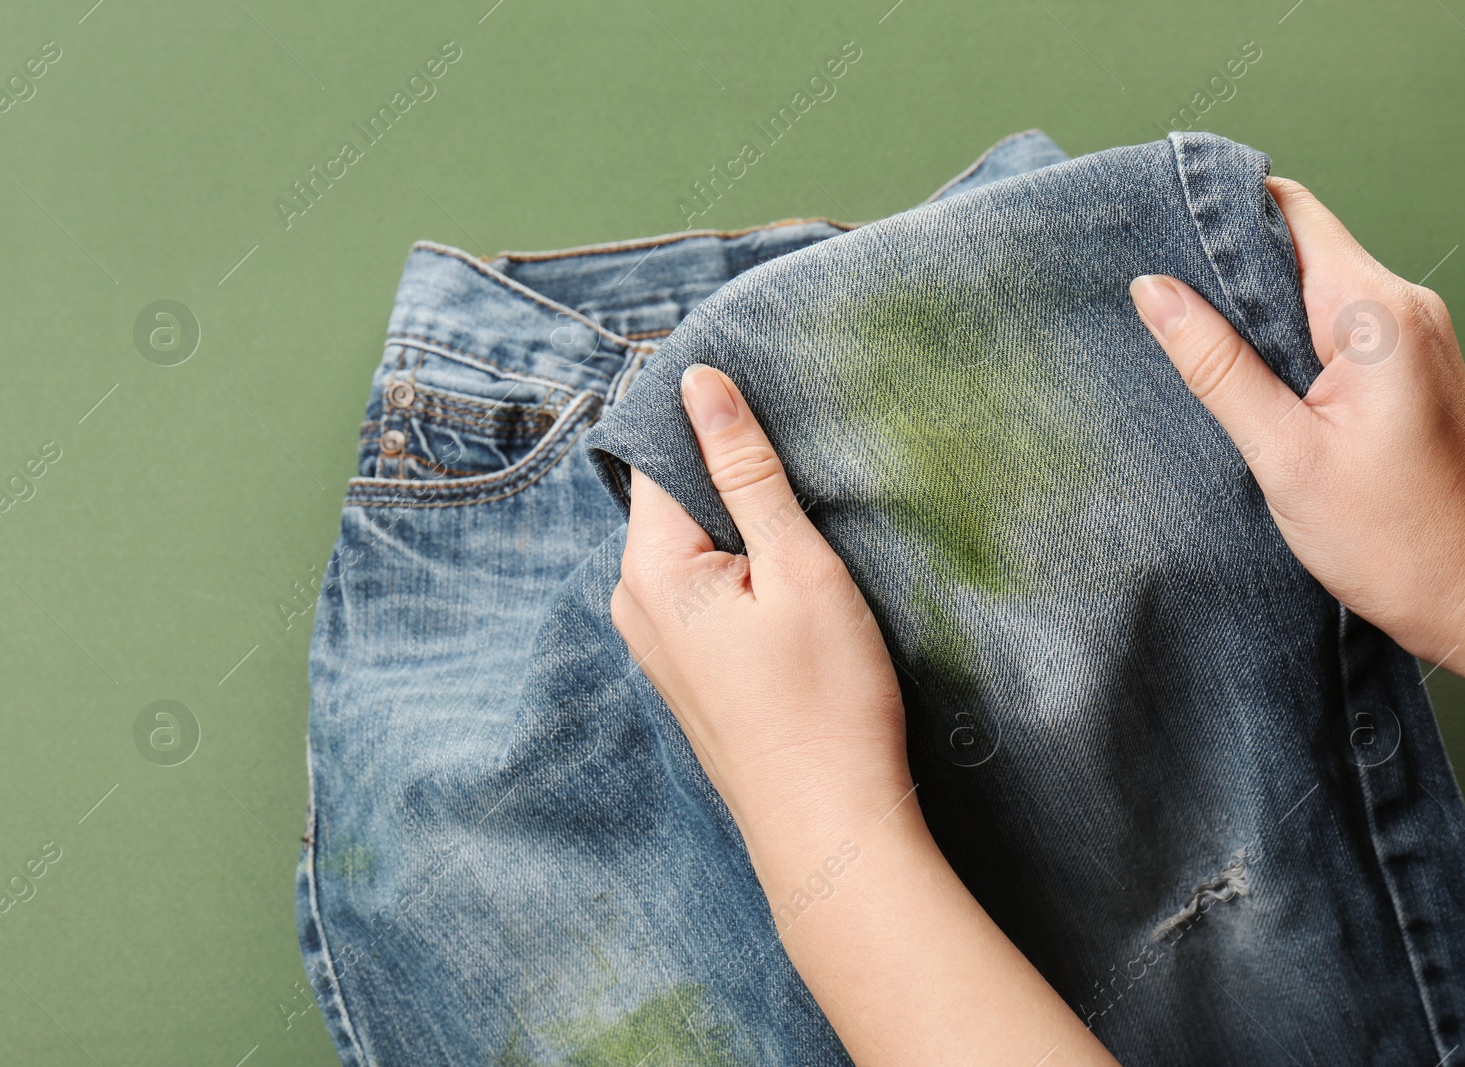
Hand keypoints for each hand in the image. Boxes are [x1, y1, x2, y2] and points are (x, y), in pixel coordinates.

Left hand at [610, 363, 910, 846]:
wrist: (830, 826)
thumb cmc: (825, 702)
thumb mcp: (798, 566)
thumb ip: (746, 469)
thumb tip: (698, 382)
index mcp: (649, 569)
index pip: (660, 454)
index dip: (710, 420)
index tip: (761, 399)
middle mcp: (634, 603)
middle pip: (674, 500)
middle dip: (731, 477)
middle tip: (803, 472)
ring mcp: (655, 644)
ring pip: (692, 547)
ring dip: (742, 528)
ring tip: (806, 534)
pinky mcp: (685, 671)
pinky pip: (701, 591)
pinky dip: (742, 572)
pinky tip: (791, 588)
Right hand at [1131, 177, 1464, 724]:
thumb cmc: (1397, 540)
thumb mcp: (1284, 455)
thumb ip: (1216, 365)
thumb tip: (1153, 290)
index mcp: (1375, 312)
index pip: (1287, 211)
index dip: (1217, 210)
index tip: (1152, 230)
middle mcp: (1401, 306)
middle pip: (1294, 243)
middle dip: (1221, 264)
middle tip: (1151, 298)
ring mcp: (1408, 336)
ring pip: (1307, 286)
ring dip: (1247, 309)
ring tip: (1184, 342)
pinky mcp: (1404, 368)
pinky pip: (1328, 325)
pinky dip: (1278, 340)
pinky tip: (1238, 376)